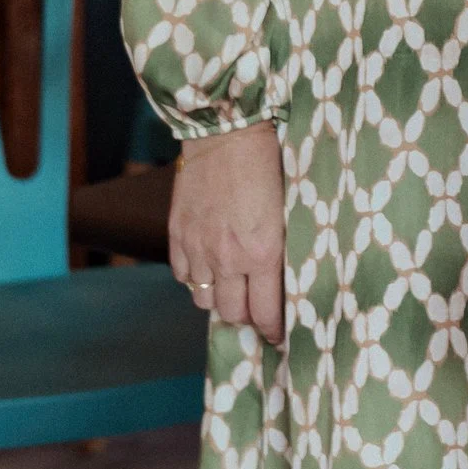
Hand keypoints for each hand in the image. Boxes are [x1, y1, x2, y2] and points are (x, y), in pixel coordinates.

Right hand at [169, 123, 285, 344]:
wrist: (228, 132)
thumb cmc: (269, 165)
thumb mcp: (289, 210)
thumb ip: (282, 248)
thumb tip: (285, 278)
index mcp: (263, 252)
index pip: (266, 311)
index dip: (273, 330)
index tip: (279, 336)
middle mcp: (228, 258)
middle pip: (233, 313)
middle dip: (247, 317)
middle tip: (257, 311)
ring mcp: (199, 248)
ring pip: (205, 299)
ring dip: (220, 299)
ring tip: (233, 290)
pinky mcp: (178, 235)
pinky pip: (184, 276)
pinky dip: (197, 279)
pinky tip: (210, 268)